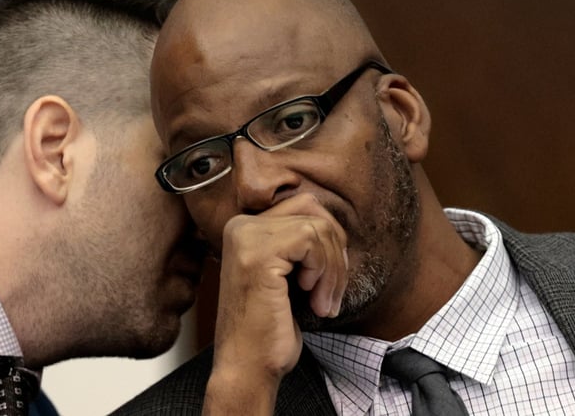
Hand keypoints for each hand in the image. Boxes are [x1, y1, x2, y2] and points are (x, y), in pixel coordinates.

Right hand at [203, 193, 347, 414]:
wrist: (247, 367)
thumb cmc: (269, 329)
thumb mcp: (288, 276)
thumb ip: (300, 244)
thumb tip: (334, 222)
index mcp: (243, 228)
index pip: (303, 206)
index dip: (328, 241)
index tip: (327, 280)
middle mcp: (240, 226)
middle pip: (312, 210)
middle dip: (334, 251)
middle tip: (330, 292)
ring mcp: (246, 237)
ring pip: (317, 227)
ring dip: (333, 269)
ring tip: (323, 302)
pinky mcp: (258, 253)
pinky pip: (312, 240)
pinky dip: (324, 272)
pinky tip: (312, 298)